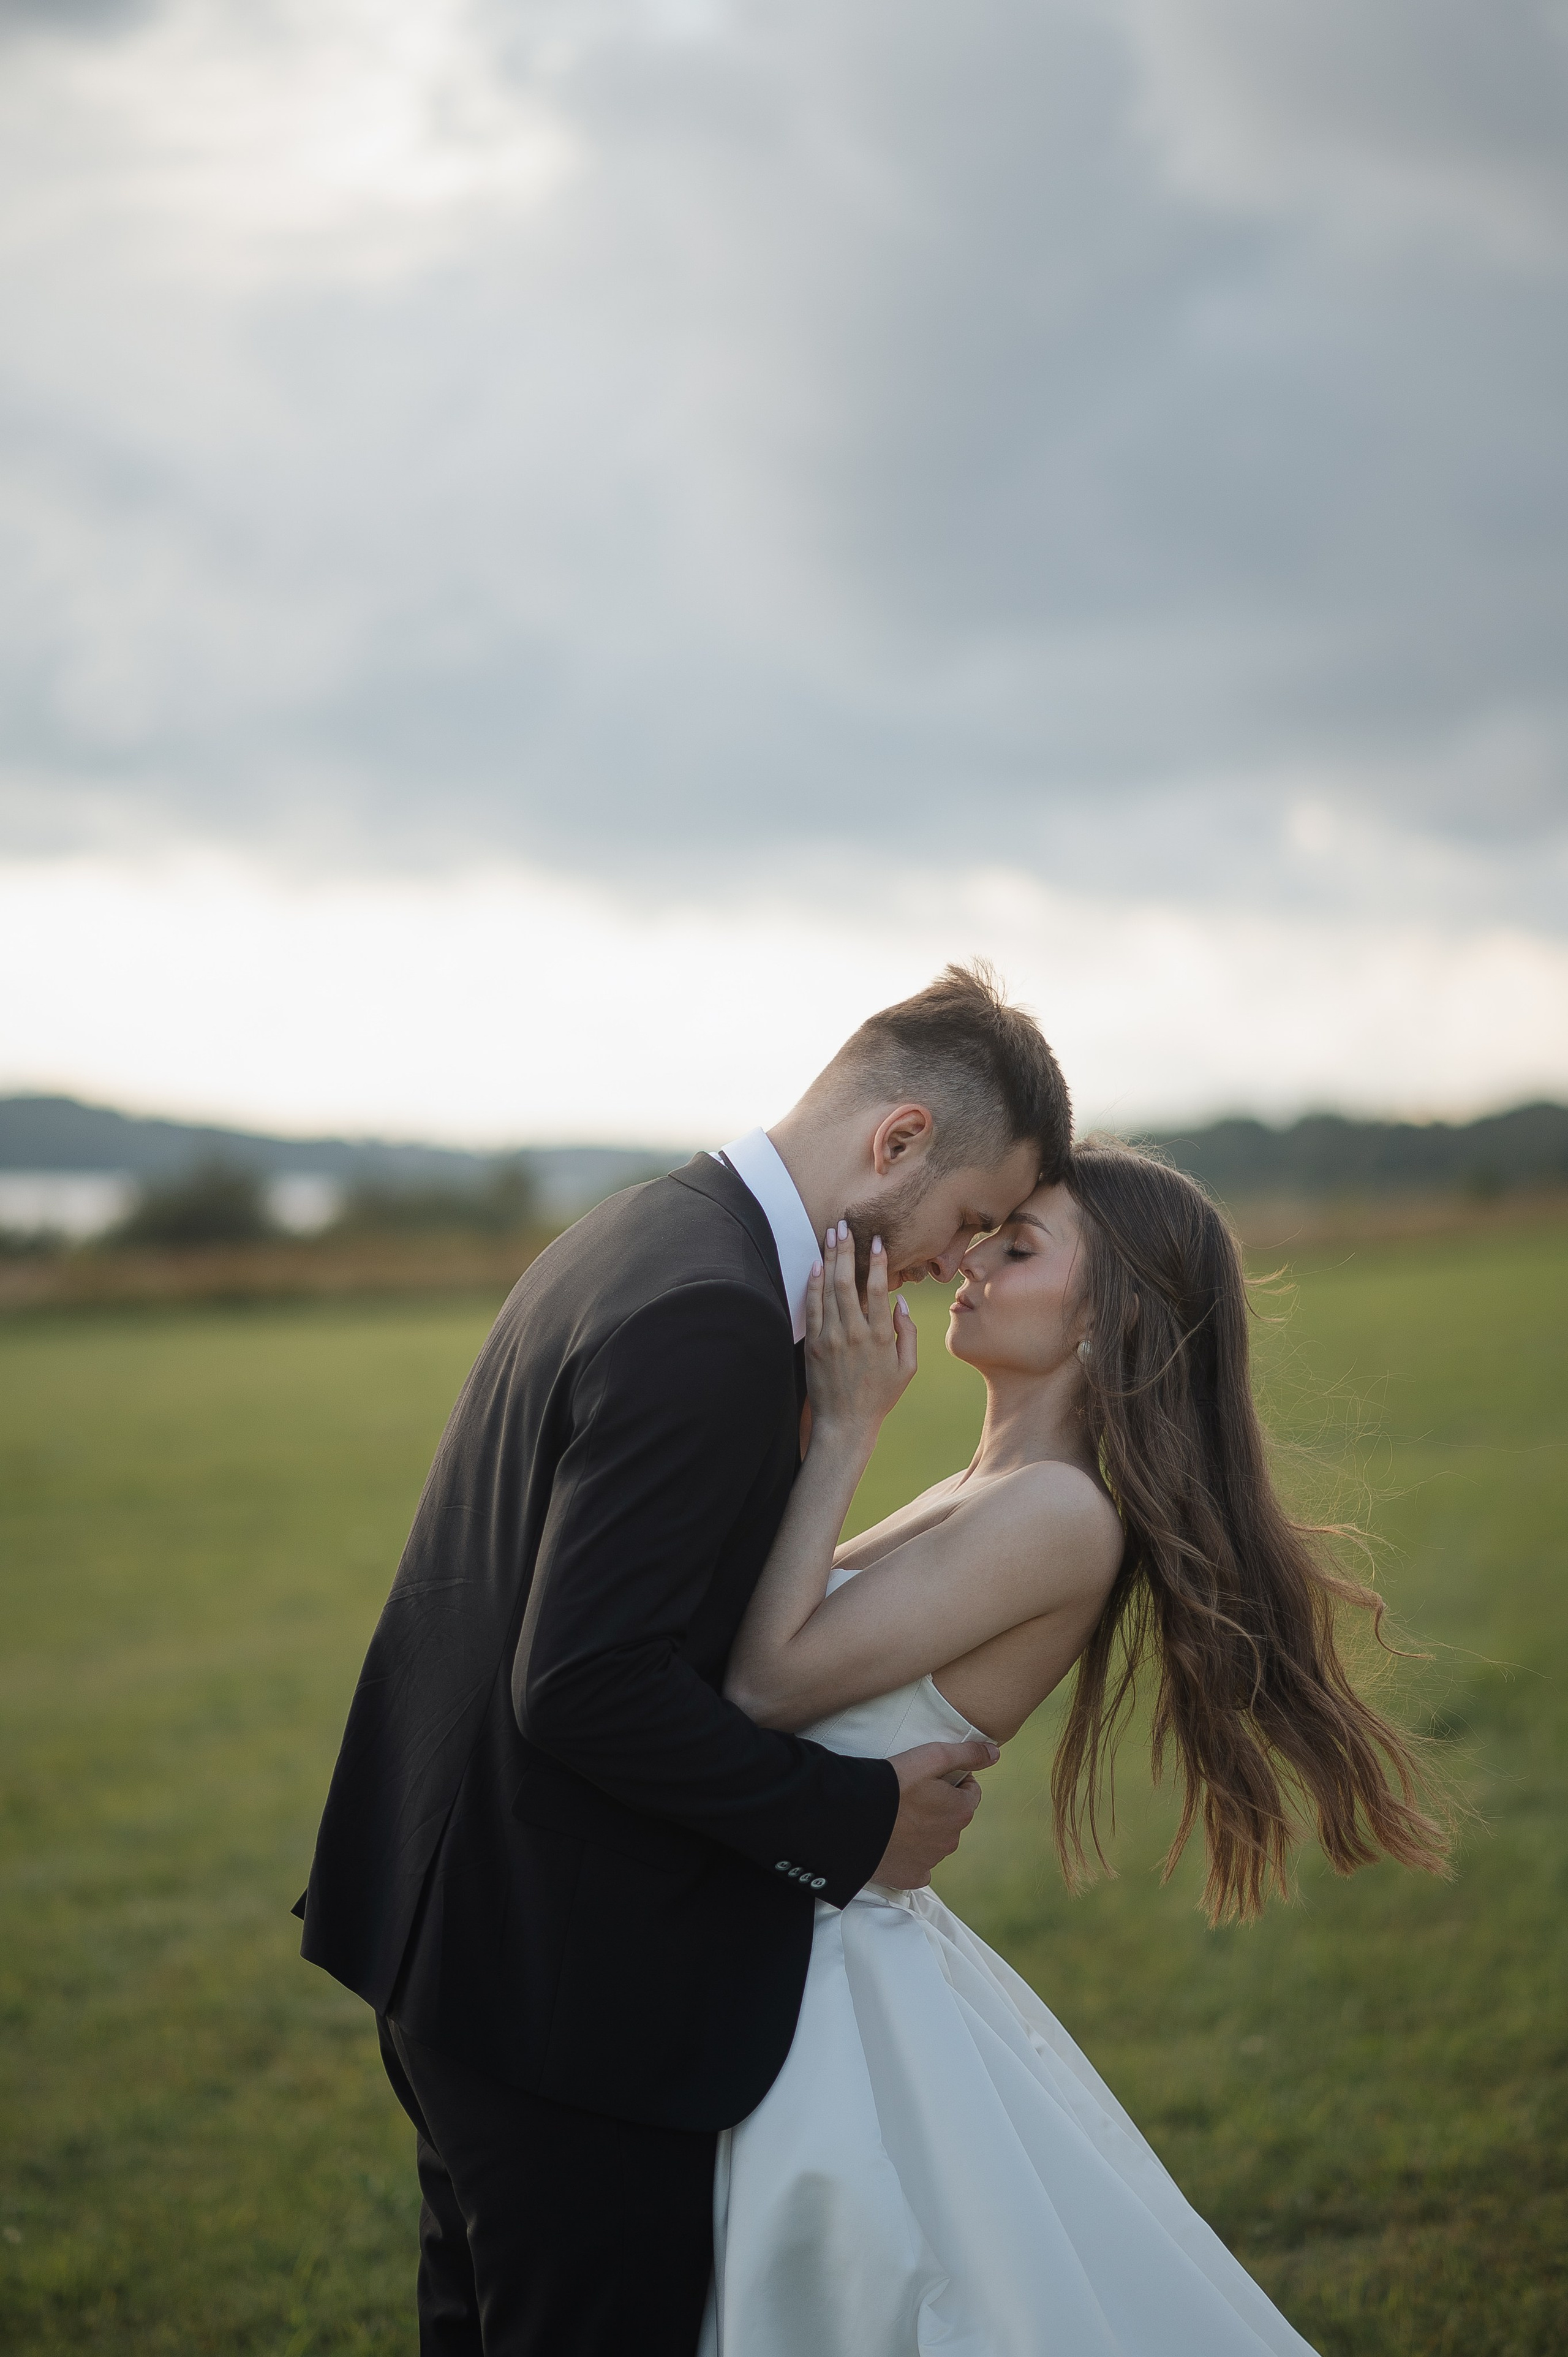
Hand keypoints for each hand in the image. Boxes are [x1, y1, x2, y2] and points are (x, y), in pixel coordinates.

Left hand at [804, 1219, 916, 1448]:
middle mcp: (854, 1333)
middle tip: (845, 1225)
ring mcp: (831, 1338)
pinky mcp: (813, 1345)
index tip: (877, 1240)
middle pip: (849, 1281)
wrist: (845, 1424)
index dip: (877, 1261)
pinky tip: (815, 1265)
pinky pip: (812, 1308)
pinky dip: (813, 1284)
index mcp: (880, 1336)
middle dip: (846, 1249)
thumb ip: (907, 1333)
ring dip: (829, 1259)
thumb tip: (900, 1302)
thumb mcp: (906, 1368)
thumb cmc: (880, 1396)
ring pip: (829, 1289)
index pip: (877, 1289)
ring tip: (830, 1235)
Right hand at [872, 1738, 998, 1888]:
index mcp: (960, 1812)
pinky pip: (918, 1867)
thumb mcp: (932, 1756)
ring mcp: (930, 1862)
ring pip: (935, 1842)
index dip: (953, 1781)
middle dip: (939, 1807)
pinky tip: (894, 1844)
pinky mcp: (910, 1877)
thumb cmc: (894, 1783)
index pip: (970, 1794)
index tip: (931, 1777)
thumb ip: (967, 1754)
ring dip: (924, 1831)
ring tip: (898, 1816)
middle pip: (952, 1819)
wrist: (854, 1817)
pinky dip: (910, 1857)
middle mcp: (950, 1841)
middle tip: (911, 1795)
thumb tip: (995, 1753)